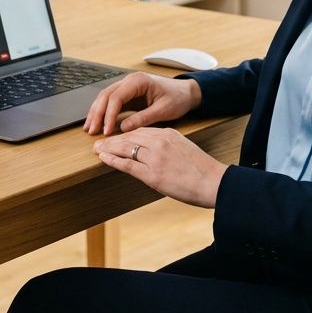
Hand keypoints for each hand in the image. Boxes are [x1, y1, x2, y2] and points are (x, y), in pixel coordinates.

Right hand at [83, 73, 201, 135]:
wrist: (186, 92)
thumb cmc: (177, 98)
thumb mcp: (163, 110)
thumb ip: (143, 118)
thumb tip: (123, 128)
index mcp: (138, 81)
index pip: (116, 97)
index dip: (108, 114)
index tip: (105, 131)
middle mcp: (130, 81)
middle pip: (106, 95)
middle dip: (97, 113)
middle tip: (91, 131)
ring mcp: (127, 86)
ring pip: (105, 98)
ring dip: (96, 113)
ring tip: (89, 128)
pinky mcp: (128, 94)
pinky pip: (111, 102)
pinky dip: (103, 113)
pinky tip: (98, 123)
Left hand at [93, 127, 227, 207]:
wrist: (214, 182)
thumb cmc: (203, 171)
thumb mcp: (184, 149)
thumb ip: (168, 147)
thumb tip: (154, 153)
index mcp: (169, 134)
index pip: (141, 131)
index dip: (125, 134)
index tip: (116, 137)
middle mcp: (160, 142)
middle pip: (130, 136)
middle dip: (113, 139)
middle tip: (100, 141)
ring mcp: (155, 157)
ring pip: (125, 147)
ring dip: (108, 148)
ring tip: (97, 149)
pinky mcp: (152, 174)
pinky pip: (127, 163)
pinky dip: (112, 160)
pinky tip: (103, 158)